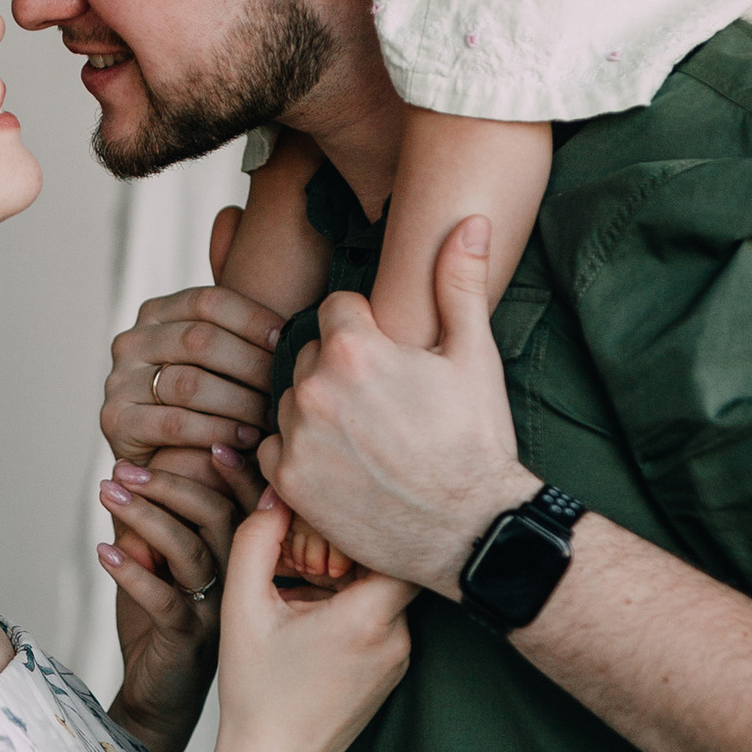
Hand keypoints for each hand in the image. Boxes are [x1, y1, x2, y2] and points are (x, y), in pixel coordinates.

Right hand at [103, 205, 281, 468]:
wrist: (172, 464)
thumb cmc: (215, 402)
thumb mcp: (227, 350)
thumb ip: (234, 299)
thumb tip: (233, 214)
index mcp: (158, 312)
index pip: (208, 301)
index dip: (254, 317)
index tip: (290, 338)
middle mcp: (131, 339)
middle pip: (200, 340)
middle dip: (252, 365)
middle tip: (289, 385)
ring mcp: (117, 380)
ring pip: (190, 382)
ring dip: (239, 402)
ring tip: (272, 416)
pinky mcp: (114, 422)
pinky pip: (172, 423)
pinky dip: (214, 431)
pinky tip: (244, 440)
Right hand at [210, 498, 412, 751]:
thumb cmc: (257, 694)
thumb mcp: (244, 608)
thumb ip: (256, 540)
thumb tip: (276, 495)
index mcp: (367, 616)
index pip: (394, 542)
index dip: (364, 523)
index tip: (329, 524)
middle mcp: (397, 637)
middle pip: (391, 566)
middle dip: (351, 551)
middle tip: (309, 557)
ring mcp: (399, 658)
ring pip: (385, 595)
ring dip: (349, 583)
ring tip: (304, 592)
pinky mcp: (391, 673)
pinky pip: (381, 623)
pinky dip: (353, 612)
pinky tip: (313, 623)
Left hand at [263, 216, 531, 594]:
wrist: (471, 530)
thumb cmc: (477, 442)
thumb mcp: (475, 356)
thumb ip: (459, 283)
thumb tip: (470, 221)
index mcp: (354, 349)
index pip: (335, 309)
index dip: (366, 329)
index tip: (391, 359)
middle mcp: (314, 389)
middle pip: (311, 355)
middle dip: (340, 370)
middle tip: (384, 404)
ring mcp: (297, 438)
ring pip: (292, 401)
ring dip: (318, 411)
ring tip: (367, 437)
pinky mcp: (289, 484)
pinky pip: (274, 449)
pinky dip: (300, 453)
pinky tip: (342, 465)